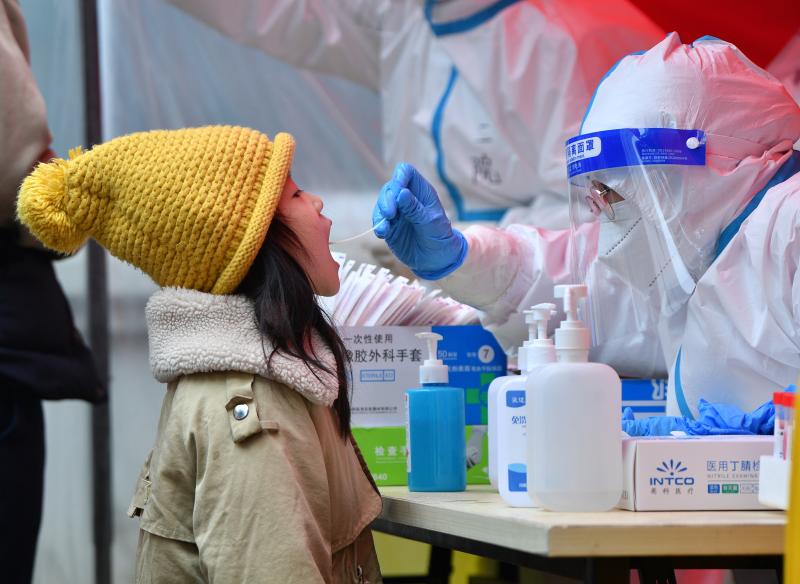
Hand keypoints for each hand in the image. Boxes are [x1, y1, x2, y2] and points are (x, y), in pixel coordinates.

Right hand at [372, 163, 466, 279]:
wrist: (437, 260)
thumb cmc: (440, 237)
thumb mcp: (431, 223)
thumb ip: (415, 209)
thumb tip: (401, 193)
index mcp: (421, 191)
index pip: (406, 173)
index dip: (399, 178)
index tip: (397, 192)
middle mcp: (407, 198)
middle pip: (390, 188)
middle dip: (387, 200)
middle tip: (390, 214)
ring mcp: (397, 212)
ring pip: (381, 203)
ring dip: (380, 213)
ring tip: (384, 227)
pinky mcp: (389, 225)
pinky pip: (379, 220)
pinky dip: (378, 225)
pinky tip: (381, 233)